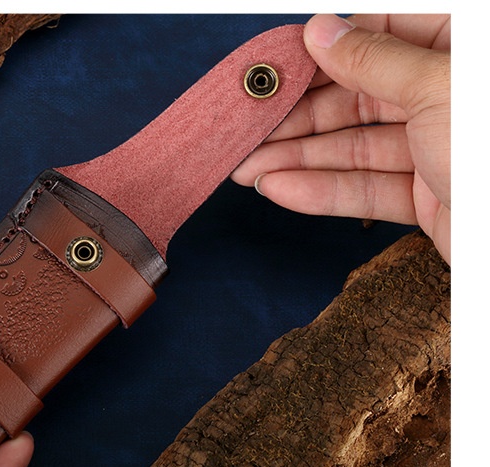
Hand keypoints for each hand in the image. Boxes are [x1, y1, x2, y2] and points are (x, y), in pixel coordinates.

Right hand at [232, 14, 450, 263]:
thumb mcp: (438, 89)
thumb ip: (373, 59)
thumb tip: (322, 29)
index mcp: (461, 49)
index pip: (377, 35)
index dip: (319, 53)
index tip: (272, 70)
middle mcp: (449, 93)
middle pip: (357, 95)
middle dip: (297, 117)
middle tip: (247, 128)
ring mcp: (439, 146)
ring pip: (355, 145)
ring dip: (298, 158)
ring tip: (246, 167)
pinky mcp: (431, 195)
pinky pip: (368, 188)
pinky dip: (323, 192)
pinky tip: (281, 190)